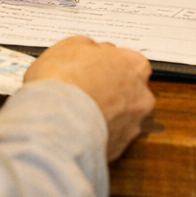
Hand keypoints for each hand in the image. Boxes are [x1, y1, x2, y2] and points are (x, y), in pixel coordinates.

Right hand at [25, 36, 154, 159]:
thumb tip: (92, 51)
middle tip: (87, 89)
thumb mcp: (70, 46)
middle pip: (131, 90)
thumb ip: (89, 47)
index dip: (110, 64)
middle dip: (113, 90)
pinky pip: (110, 139)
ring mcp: (132, 126)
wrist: (55, 122)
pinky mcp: (118, 150)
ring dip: (107, 114)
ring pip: (123, 117)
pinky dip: (98, 135)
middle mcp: (141, 96)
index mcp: (134, 65)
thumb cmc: (63, 81)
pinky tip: (79, 130)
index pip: (130, 61)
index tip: (95, 67)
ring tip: (80, 113)